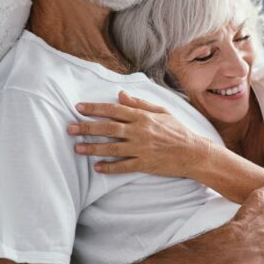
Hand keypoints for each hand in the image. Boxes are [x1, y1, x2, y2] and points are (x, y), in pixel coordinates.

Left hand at [69, 90, 211, 175]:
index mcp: (143, 117)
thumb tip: (121, 95)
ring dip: (92, 148)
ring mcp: (141, 149)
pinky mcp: (144, 164)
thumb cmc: (178, 131)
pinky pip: (123, 166)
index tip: (79, 107)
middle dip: (87, 127)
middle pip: (108, 128)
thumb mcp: (162, 112)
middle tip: (70, 128)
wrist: (193, 152)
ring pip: (111, 148)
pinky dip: (109, 167)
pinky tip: (97, 167)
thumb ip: (140, 104)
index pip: (114, 110)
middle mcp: (140, 131)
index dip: (95, 108)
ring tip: (77, 148)